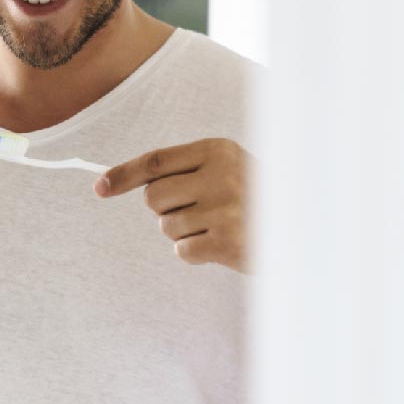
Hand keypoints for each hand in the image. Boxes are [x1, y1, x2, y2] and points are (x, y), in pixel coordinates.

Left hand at [94, 138, 248, 271]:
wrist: (304, 230)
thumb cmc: (255, 198)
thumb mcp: (226, 168)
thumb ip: (186, 170)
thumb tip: (132, 185)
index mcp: (217, 150)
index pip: (155, 161)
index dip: (123, 175)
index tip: (99, 188)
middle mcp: (221, 174)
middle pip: (153, 198)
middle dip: (165, 210)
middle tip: (197, 212)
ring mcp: (225, 208)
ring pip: (166, 226)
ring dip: (184, 232)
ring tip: (217, 227)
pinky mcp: (228, 241)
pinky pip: (182, 250)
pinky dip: (195, 253)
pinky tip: (221, 246)